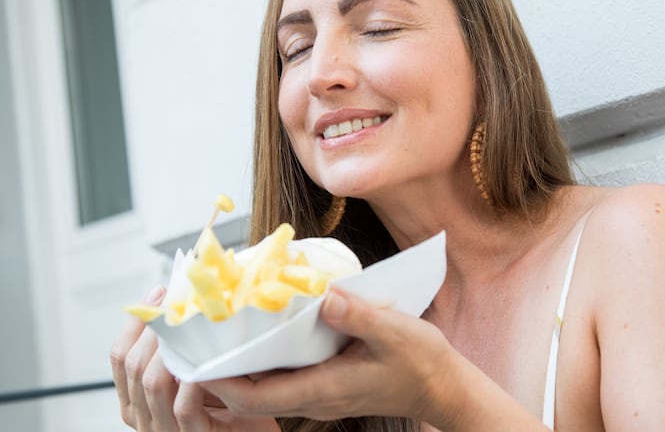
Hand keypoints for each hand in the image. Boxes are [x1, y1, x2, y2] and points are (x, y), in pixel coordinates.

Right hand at [109, 286, 279, 431]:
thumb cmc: (226, 404)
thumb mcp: (193, 371)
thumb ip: (178, 348)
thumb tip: (177, 299)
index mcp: (136, 399)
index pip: (120, 356)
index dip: (136, 322)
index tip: (158, 294)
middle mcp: (144, 416)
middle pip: (133, 365)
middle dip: (154, 329)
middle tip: (177, 304)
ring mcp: (165, 429)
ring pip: (152, 383)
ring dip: (170, 349)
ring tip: (189, 326)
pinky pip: (183, 406)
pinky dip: (191, 380)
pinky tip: (203, 361)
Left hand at [200, 289, 459, 424]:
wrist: (441, 387)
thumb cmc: (421, 362)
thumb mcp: (395, 333)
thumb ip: (359, 316)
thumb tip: (323, 296)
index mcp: (324, 389)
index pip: (256, 397)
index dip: (220, 382)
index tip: (194, 360)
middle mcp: (315, 397)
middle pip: (251, 396)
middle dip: (218, 374)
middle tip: (195, 341)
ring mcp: (320, 394)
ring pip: (264, 390)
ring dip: (237, 369)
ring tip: (216, 336)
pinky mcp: (326, 385)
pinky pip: (281, 380)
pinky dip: (261, 363)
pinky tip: (257, 337)